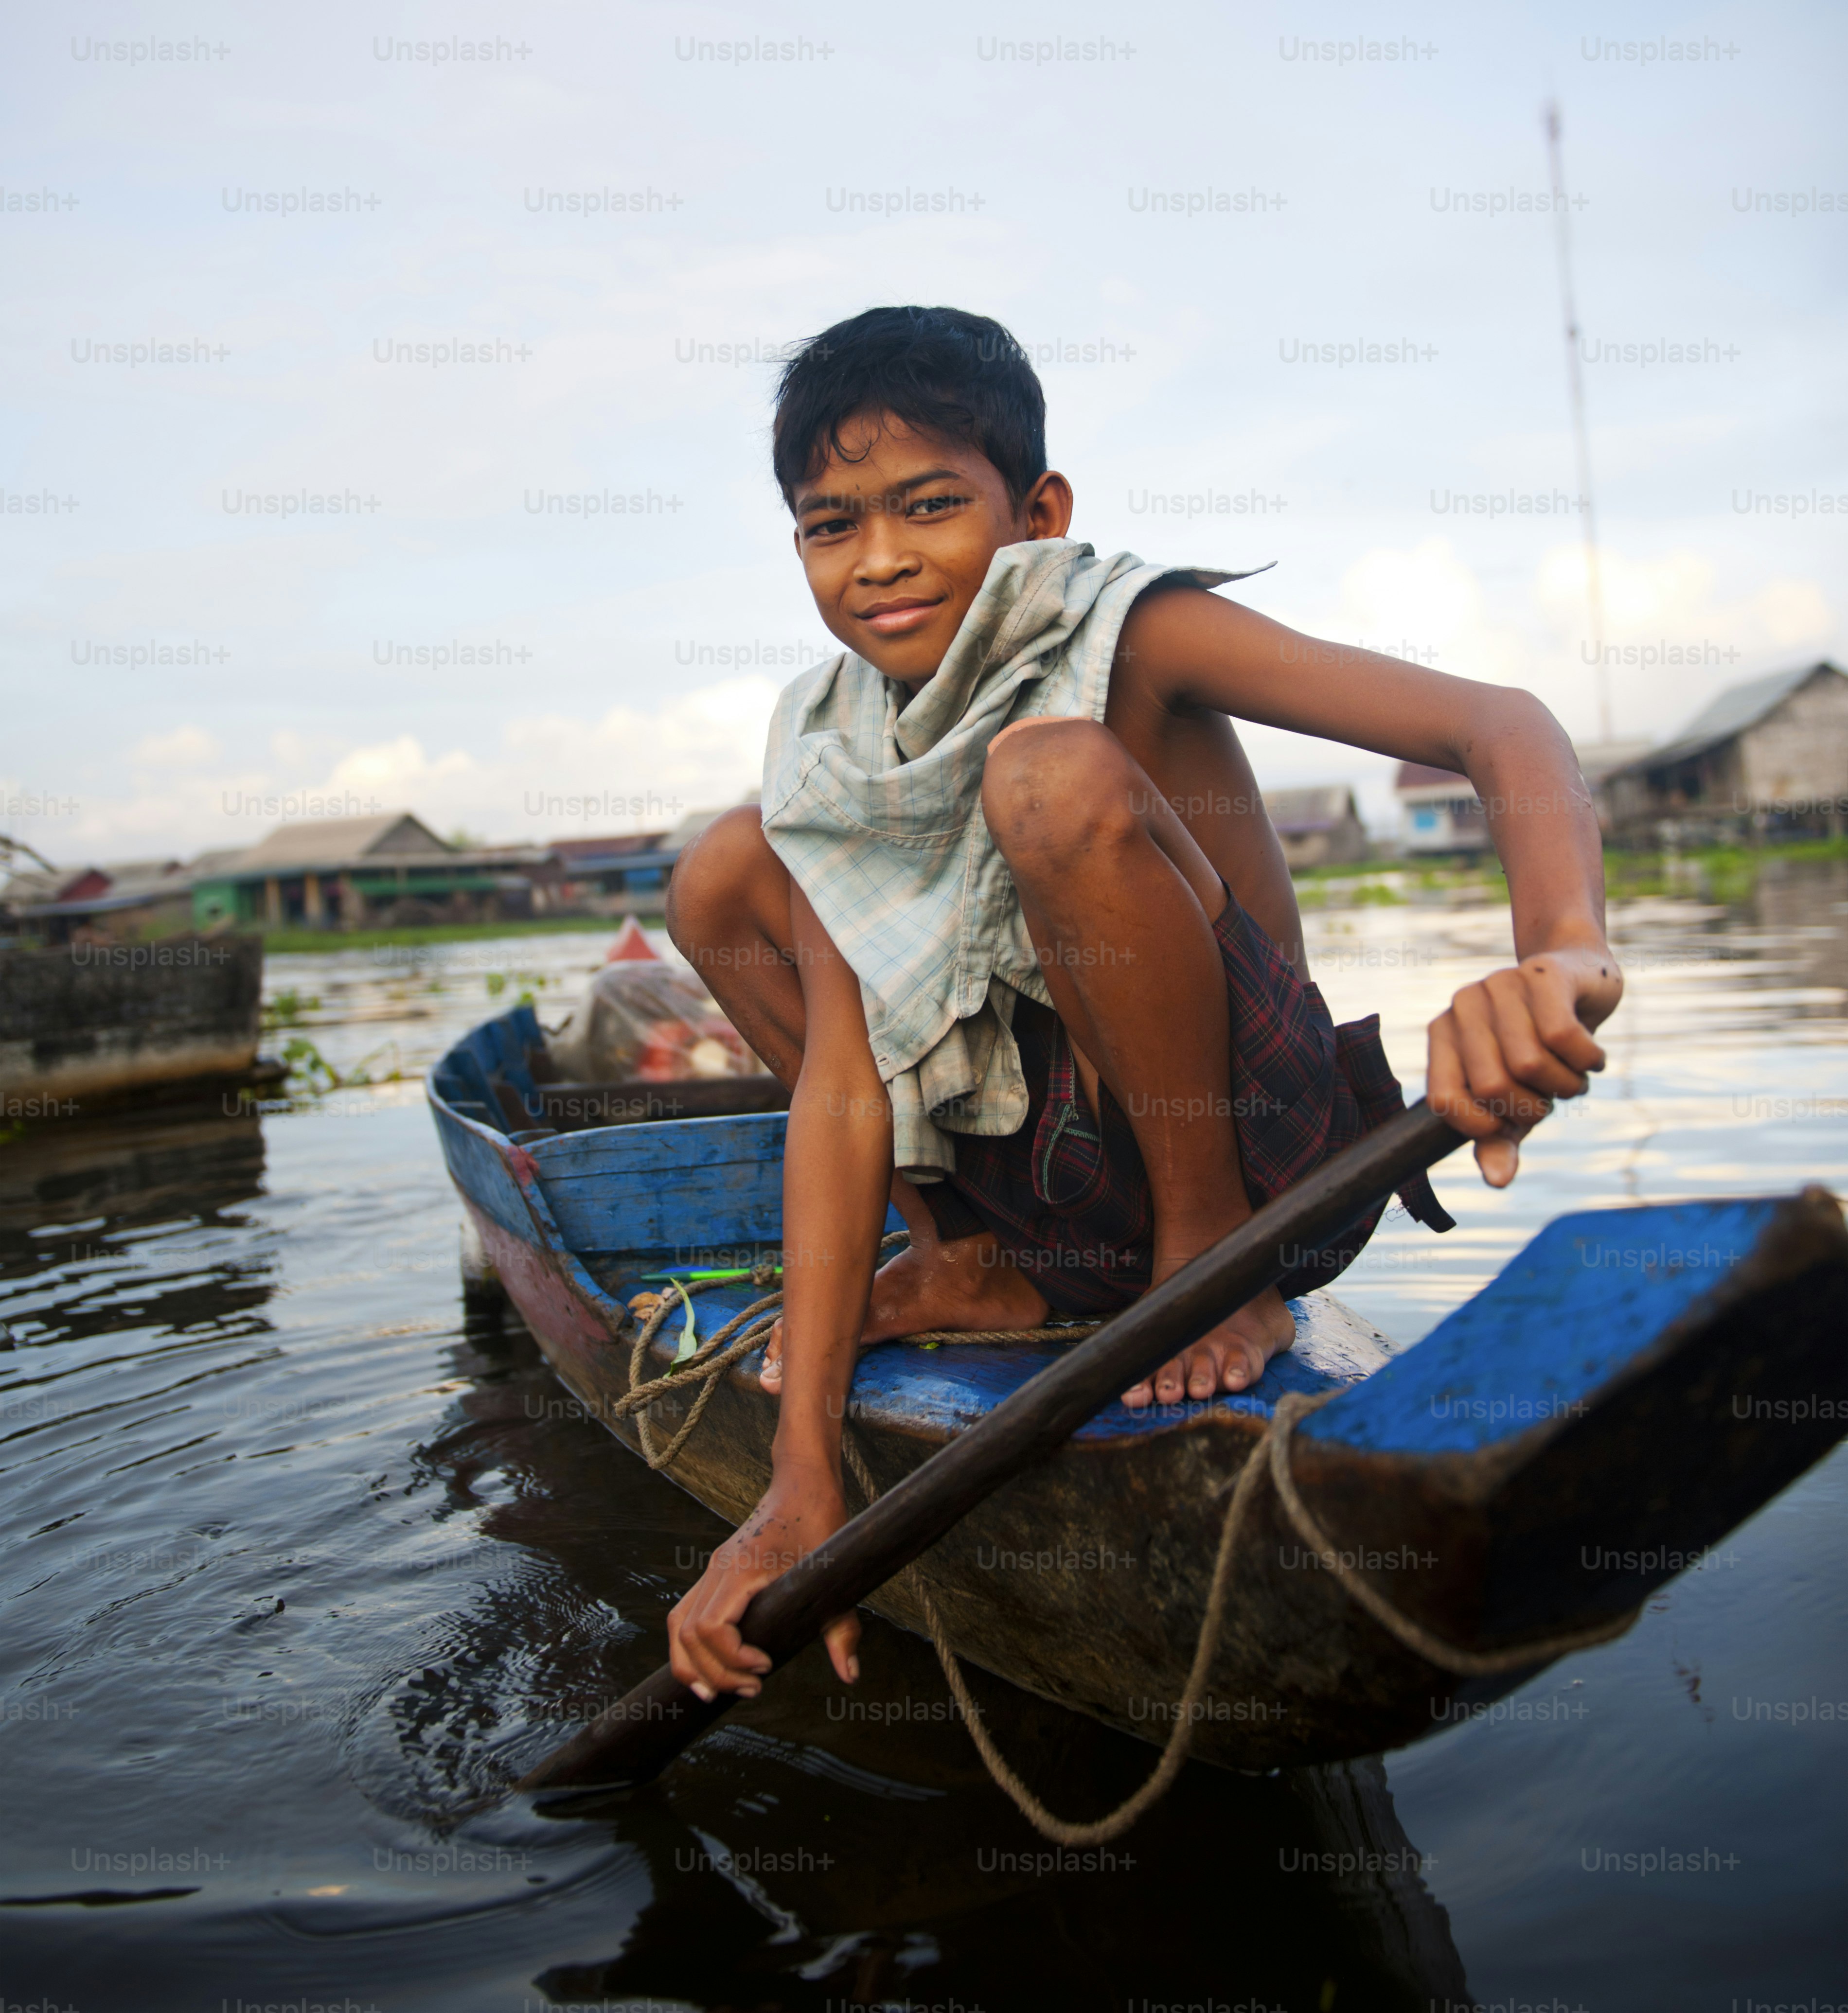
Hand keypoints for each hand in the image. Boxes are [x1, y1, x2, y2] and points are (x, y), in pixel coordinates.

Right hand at [666, 1461, 860, 1700]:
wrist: (802, 1484)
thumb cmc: (820, 1522)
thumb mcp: (834, 1576)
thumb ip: (841, 1627)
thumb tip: (850, 1675)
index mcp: (740, 1568)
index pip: (712, 1626)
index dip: (733, 1657)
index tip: (766, 1666)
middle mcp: (718, 1570)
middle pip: (689, 1634)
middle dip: (716, 1671)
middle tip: (753, 1688)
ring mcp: (712, 1571)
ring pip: (679, 1625)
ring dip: (695, 1664)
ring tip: (720, 1692)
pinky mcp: (716, 1574)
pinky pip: (686, 1614)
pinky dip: (691, 1646)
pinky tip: (711, 1669)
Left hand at [1427, 941, 1622, 1186]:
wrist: (1580, 980)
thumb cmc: (1540, 1048)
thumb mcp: (1515, 1098)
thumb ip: (1499, 1139)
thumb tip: (1498, 1182)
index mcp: (1442, 1035)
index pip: (1443, 1100)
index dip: (1483, 1126)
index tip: (1513, 1123)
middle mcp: (1462, 1006)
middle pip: (1492, 1085)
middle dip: (1535, 1106)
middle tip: (1552, 1093)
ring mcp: (1498, 984)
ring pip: (1530, 1063)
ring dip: (1566, 1085)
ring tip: (1573, 1073)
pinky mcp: (1541, 973)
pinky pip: (1562, 1036)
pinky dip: (1587, 1060)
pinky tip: (1592, 1057)